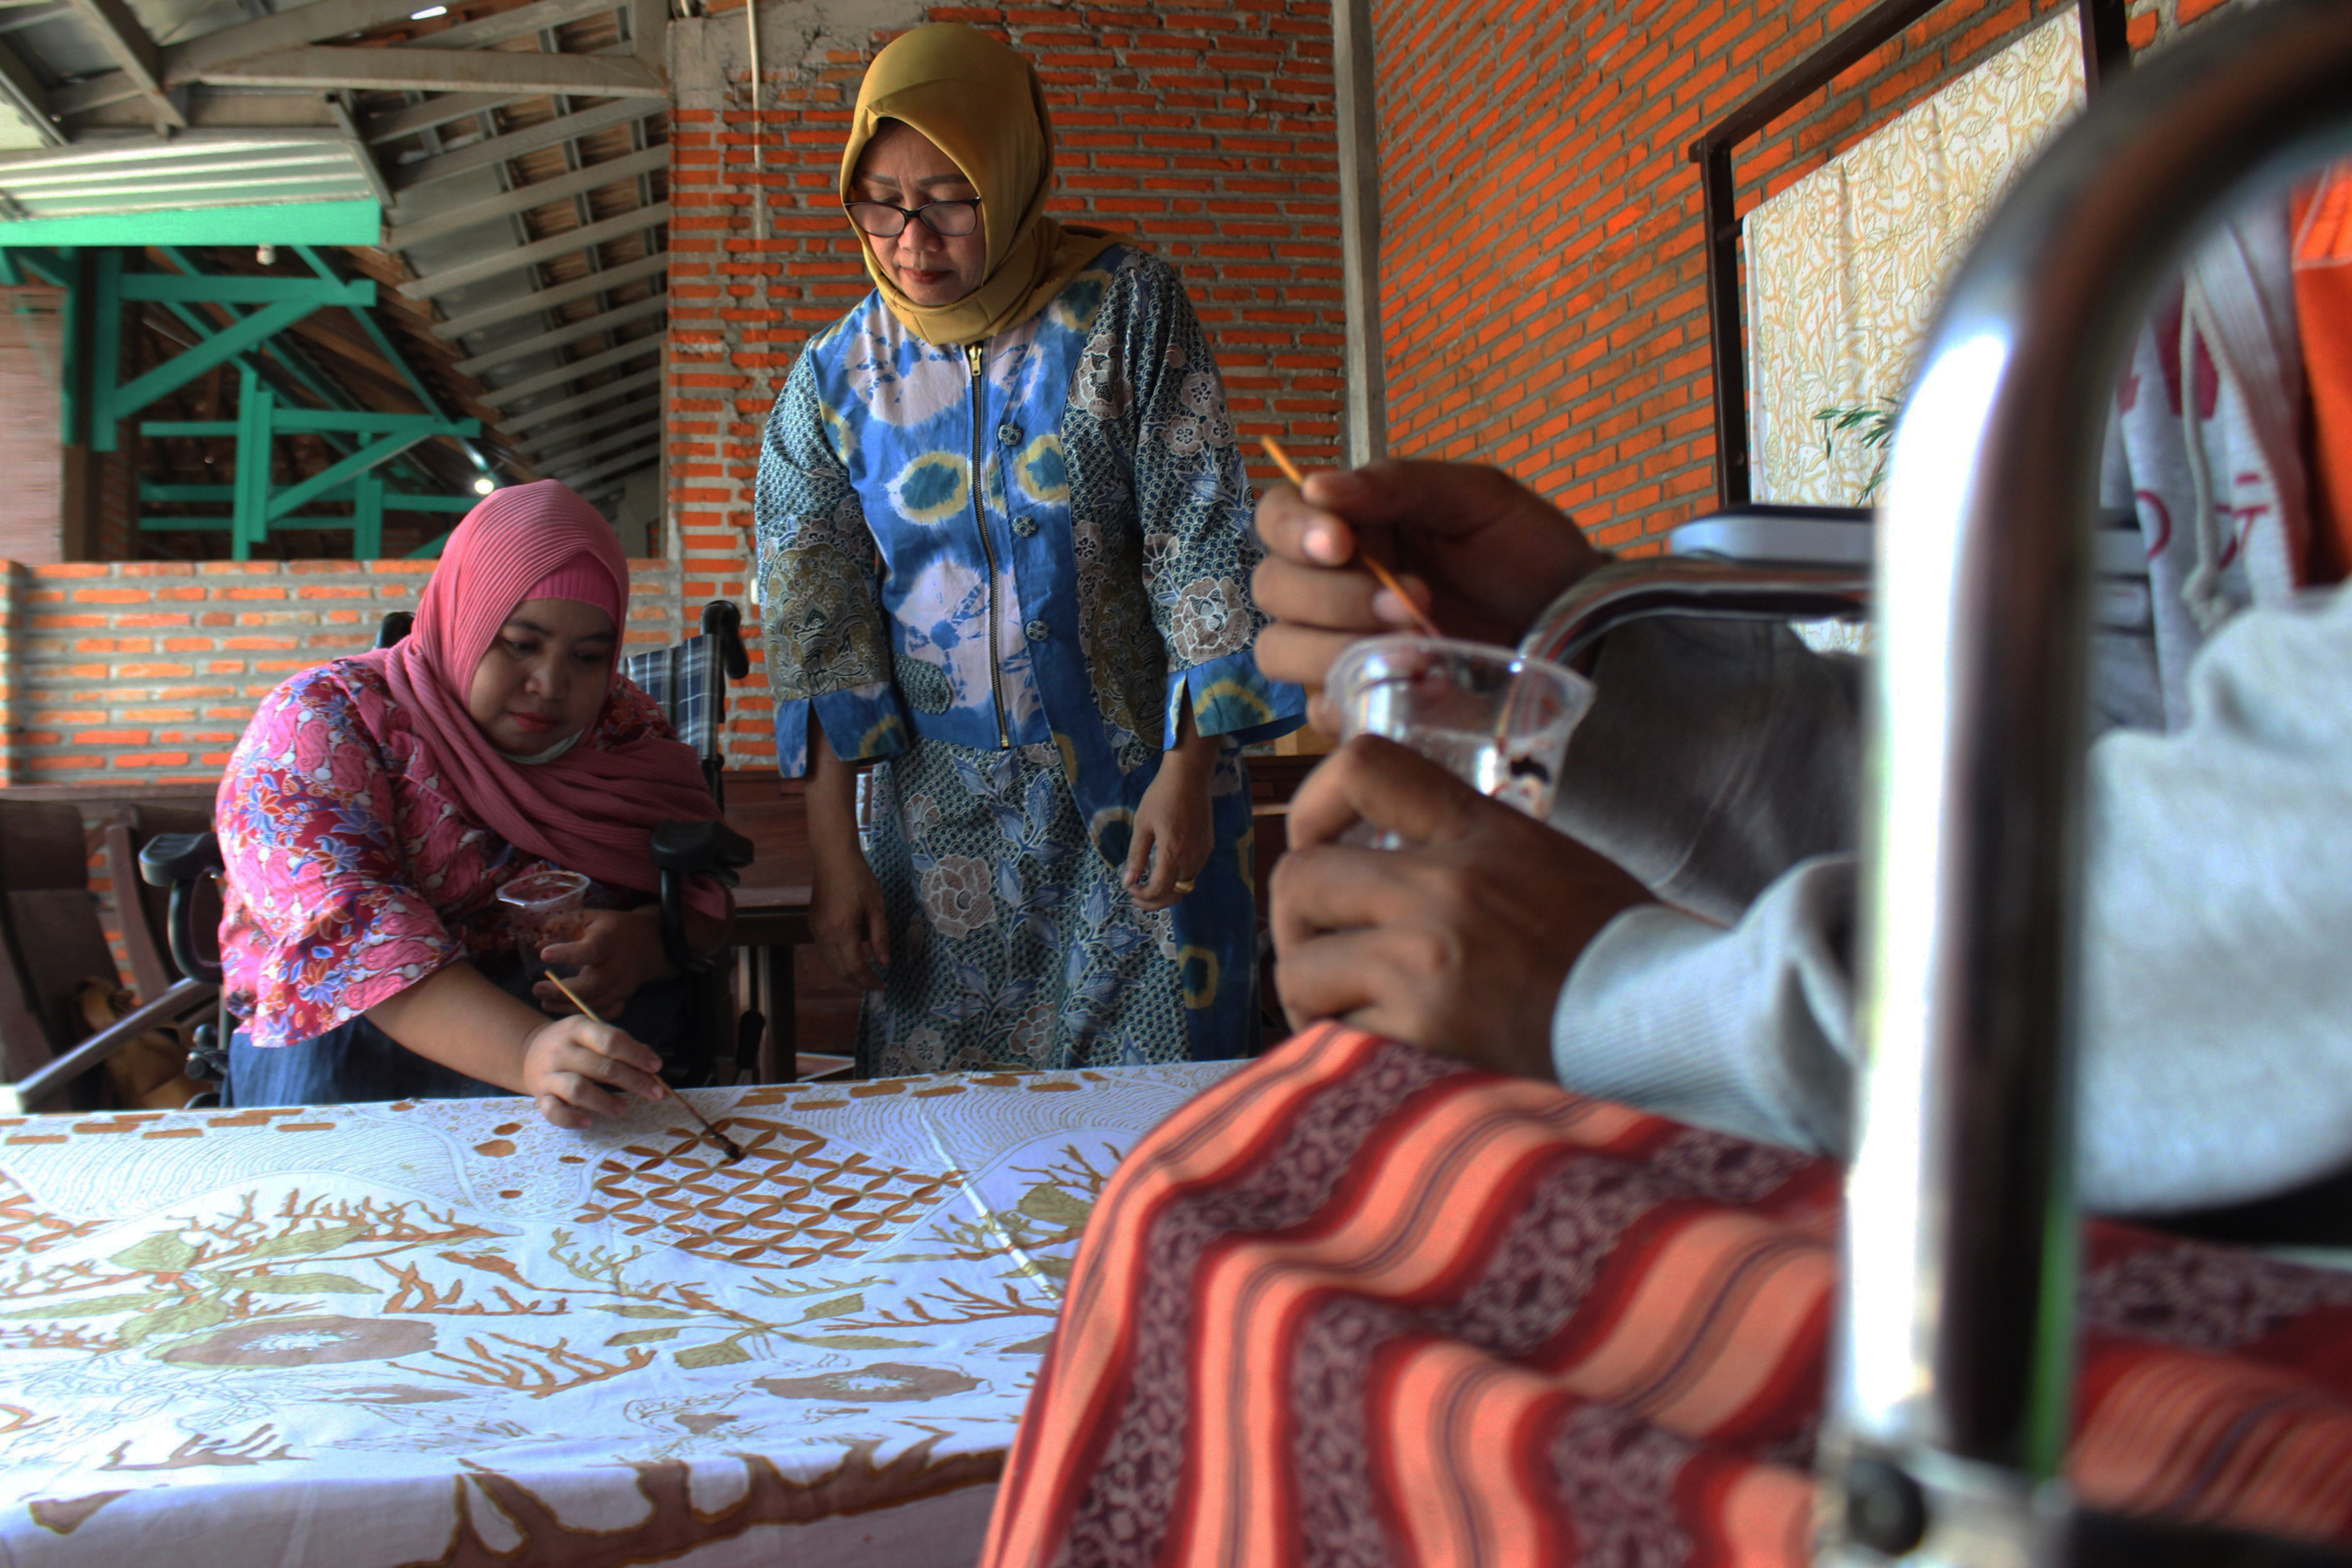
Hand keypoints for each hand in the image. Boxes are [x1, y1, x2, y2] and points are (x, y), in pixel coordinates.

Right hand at [520, 1014, 666, 1129]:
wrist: (528, 1052)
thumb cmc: (572, 1044)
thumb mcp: (592, 1033)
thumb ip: (619, 1044)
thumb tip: (650, 1060)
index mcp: (578, 1029)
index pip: (611, 1040)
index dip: (636, 1055)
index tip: (656, 1067)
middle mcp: (561, 1050)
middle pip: (601, 1067)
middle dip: (633, 1081)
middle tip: (655, 1093)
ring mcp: (549, 1075)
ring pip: (578, 1090)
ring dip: (605, 1101)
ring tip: (623, 1109)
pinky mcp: (540, 1097)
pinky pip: (553, 1111)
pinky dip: (571, 1119)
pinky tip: (589, 1122)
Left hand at [536, 906, 668, 1018]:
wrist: (649, 942)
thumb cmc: (611, 929)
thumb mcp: (591, 917)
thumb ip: (565, 925)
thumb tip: (538, 942)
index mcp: (610, 939)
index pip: (592, 949)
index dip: (569, 954)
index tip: (544, 954)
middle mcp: (620, 963)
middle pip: (594, 984)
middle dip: (563, 991)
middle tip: (537, 989)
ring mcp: (625, 983)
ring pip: (598, 1003)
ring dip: (569, 1007)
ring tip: (545, 1002)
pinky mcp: (625, 996)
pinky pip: (608, 1012)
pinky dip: (587, 1015)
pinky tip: (566, 1010)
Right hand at [811, 846, 890, 988]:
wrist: (833, 858)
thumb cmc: (859, 878)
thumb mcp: (876, 907)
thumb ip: (880, 937)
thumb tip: (884, 963)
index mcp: (842, 931)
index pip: (854, 967)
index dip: (868, 980)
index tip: (883, 985)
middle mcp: (824, 935)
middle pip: (840, 970)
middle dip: (858, 981)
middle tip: (875, 985)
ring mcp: (815, 930)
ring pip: (830, 963)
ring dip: (847, 973)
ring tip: (865, 975)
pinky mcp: (812, 924)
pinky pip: (825, 951)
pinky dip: (838, 961)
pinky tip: (851, 958)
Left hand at [1126, 748, 1214, 910]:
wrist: (1190, 776)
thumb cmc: (1162, 796)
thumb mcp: (1143, 825)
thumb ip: (1136, 855)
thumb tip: (1128, 881)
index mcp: (1173, 853)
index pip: (1159, 889)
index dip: (1143, 895)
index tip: (1130, 888)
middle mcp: (1191, 858)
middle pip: (1176, 894)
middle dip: (1155, 901)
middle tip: (1137, 898)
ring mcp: (1202, 853)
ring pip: (1186, 886)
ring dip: (1168, 891)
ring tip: (1149, 886)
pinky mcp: (1208, 846)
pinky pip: (1193, 872)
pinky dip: (1178, 879)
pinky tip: (1165, 870)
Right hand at [1251, 460, 1605, 725]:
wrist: (1574, 622)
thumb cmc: (1525, 550)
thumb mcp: (1475, 497)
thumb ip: (1398, 483)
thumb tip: (1317, 486)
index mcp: (1348, 523)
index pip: (1276, 517)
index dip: (1293, 531)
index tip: (1341, 541)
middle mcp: (1329, 583)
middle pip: (1273, 589)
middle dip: (1335, 597)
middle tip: (1415, 600)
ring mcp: (1338, 645)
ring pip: (1280, 651)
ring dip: (1340, 649)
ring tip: (1421, 648)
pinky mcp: (1359, 699)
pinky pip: (1321, 710)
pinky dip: (1363, 697)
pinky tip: (1426, 683)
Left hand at [1269, 735, 1651, 1078]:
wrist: (1675, 1016)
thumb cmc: (1617, 942)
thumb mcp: (1544, 855)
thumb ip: (1463, 846)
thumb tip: (1386, 860)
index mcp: (1480, 827)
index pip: (1362, 767)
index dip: (1314, 803)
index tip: (1316, 840)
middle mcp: (1443, 885)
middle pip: (1300, 876)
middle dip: (1293, 916)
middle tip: (1317, 942)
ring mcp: (1428, 959)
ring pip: (1299, 963)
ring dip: (1306, 988)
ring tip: (1335, 1005)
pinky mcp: (1426, 1031)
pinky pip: (1334, 1029)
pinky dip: (1336, 1040)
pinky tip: (1364, 1045)